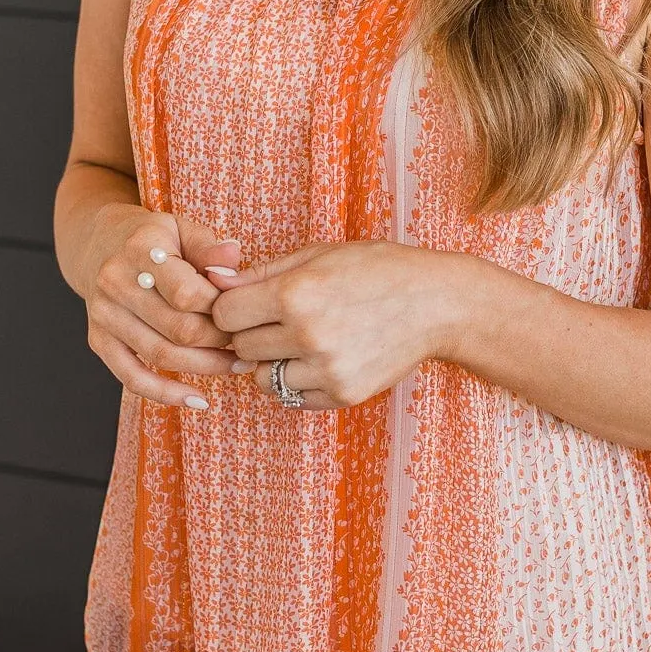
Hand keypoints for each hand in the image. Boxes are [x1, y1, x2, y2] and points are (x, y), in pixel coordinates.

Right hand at [84, 208, 247, 407]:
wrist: (99, 244)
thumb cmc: (153, 238)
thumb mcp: (182, 229)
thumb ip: (208, 247)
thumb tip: (234, 258)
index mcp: (140, 250)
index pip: (188, 293)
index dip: (222, 309)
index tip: (242, 311)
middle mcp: (115, 283)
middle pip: (179, 329)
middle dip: (220, 341)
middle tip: (246, 341)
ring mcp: (104, 315)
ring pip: (162, 356)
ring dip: (206, 367)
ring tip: (237, 366)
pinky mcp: (98, 340)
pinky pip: (132, 377)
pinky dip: (166, 394)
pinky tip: (198, 400)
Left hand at [208, 239, 461, 410]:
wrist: (437, 304)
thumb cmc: (377, 269)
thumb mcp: (319, 254)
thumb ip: (262, 271)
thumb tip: (213, 279)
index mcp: (296, 293)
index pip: (226, 314)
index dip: (232, 308)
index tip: (249, 303)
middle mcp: (308, 335)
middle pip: (242, 347)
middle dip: (253, 334)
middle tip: (279, 320)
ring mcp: (326, 369)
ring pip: (264, 378)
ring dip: (273, 362)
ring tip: (302, 340)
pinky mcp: (343, 394)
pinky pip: (294, 397)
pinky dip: (299, 381)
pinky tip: (322, 358)